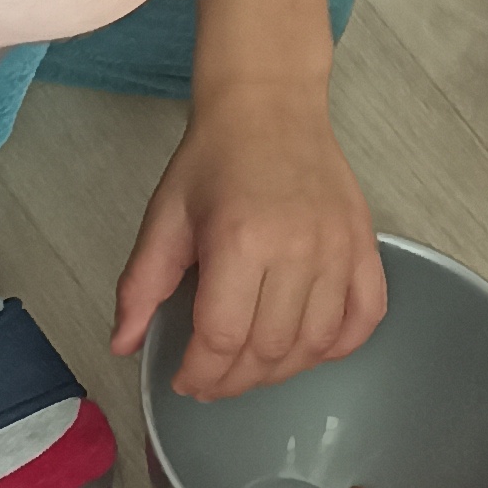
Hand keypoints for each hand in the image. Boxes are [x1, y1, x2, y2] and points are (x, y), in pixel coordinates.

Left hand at [113, 83, 387, 403]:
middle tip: (214, 381)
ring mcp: (338, 248)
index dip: (202, 373)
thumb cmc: (213, 160)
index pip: (223, 338)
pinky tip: (308, 349)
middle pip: (270, 349)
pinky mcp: (364, 244)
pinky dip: (339, 345)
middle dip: (235, 380)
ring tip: (253, 369)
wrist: (269, 106)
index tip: (187, 381)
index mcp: (240, 242)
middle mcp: (297, 249)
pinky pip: (365, 317)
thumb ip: (141, 286)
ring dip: (281, 371)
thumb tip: (123, 345)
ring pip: (316, 343)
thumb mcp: (164, 218)